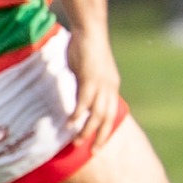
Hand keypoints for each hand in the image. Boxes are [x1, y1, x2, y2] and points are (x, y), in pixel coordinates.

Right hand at [66, 29, 124, 150]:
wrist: (90, 30)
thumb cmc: (86, 49)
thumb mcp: (89, 72)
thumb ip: (86, 86)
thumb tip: (79, 98)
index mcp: (111, 86)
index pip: (111, 113)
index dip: (106, 129)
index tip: (99, 143)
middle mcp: (109, 87)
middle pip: (107, 117)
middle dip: (100, 136)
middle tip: (92, 152)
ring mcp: (101, 83)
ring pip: (97, 113)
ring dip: (87, 129)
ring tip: (78, 142)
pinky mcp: (89, 78)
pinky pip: (84, 100)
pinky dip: (78, 113)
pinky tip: (71, 123)